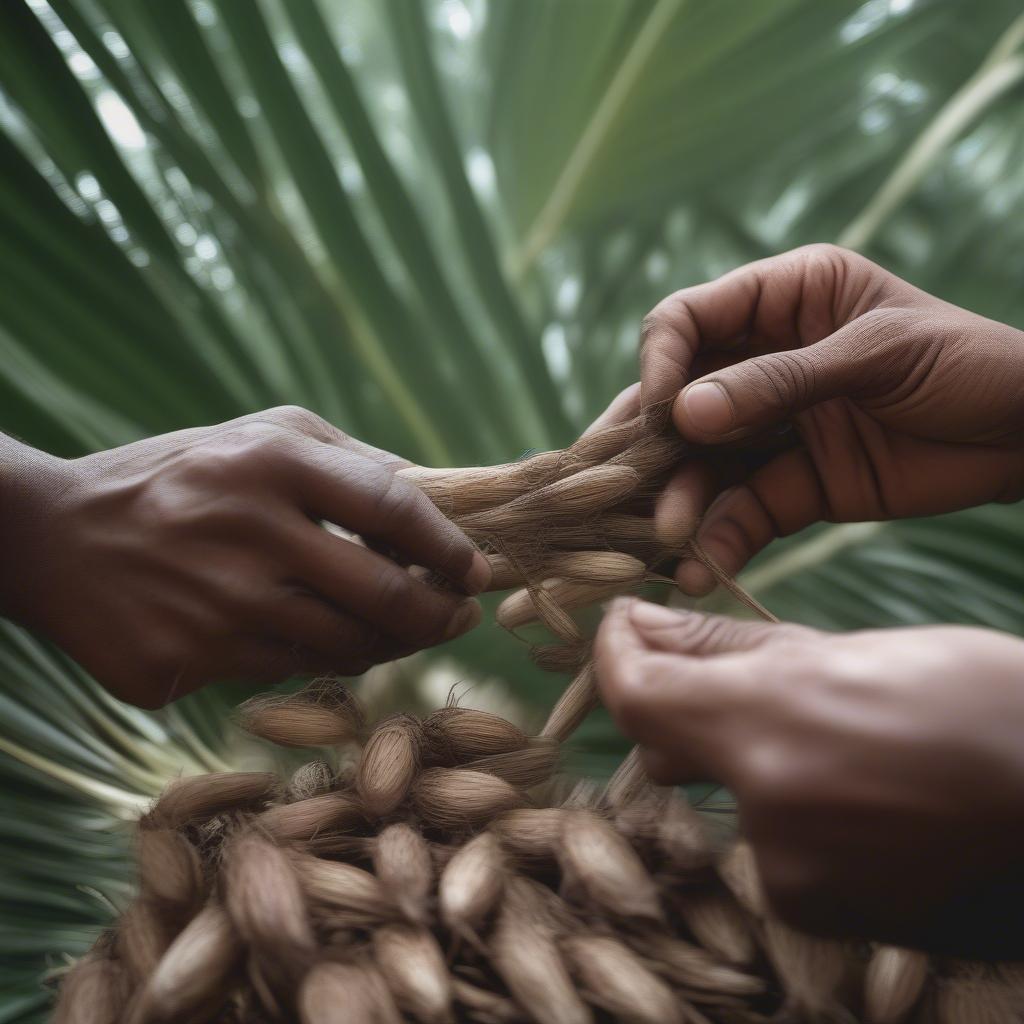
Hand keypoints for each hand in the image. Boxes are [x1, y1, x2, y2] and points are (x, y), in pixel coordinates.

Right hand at [0, 406, 489, 707]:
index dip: (448, 546)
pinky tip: (326, 640)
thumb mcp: (259, 436)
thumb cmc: (179, 478)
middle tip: (459, 617)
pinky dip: (321, 658)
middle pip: (383, 595)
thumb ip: (350, 461)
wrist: (55, 537)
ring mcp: (213, 606)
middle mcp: (246, 534)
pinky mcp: (183, 662)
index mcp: (268, 462)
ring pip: (344, 647)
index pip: (393, 508)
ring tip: (403, 629)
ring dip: (390, 644)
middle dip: (438, 614)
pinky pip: (287, 672)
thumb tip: (435, 500)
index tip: (477, 570)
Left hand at [595, 598, 1023, 955]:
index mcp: (775, 723)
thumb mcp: (857, 650)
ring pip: (731, 796)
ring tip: (848, 739)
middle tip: (758, 673)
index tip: (626, 626)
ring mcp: (794, 878)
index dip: (616, 654)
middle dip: (696, 705)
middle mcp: (769, 813)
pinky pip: (774, 846)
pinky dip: (797, 811)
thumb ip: (730, 646)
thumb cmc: (987, 708)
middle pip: (670, 747)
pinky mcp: (820, 917)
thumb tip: (642, 626)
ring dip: (761, 761)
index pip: (636, 694)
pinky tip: (864, 793)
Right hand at [627, 244, 1023, 591]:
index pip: (687, 321)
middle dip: (643, 445)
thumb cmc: (966, 364)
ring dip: (675, 500)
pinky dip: (718, 539)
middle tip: (606, 487)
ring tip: (665, 538)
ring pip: (699, 463)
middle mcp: (763, 363)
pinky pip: (740, 511)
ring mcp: (773, 428)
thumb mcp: (876, 355)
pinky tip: (700, 568)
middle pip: (677, 400)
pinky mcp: (792, 486)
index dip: (661, 361)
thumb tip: (683, 412)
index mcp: (782, 301)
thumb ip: (780, 381)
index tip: (657, 410)